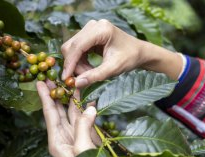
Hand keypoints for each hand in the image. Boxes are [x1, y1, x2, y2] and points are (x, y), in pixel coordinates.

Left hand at [36, 80, 98, 156]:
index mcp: (57, 142)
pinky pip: (85, 119)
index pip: (50, 114)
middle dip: (55, 94)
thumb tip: (90, 108)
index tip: (39, 82)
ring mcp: (76, 137)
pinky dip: (86, 108)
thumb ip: (84, 128)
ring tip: (70, 81)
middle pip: (58, 111)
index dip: (45, 98)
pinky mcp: (87, 137)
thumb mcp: (82, 151)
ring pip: (72, 113)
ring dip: (71, 98)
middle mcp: (64, 137)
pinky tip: (88, 96)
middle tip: (52, 76)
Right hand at [61, 19, 183, 87]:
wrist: (138, 52)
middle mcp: (93, 25)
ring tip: (90, 74)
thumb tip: (77, 84)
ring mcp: (90, 28)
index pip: (77, 46)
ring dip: (77, 64)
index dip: (70, 63)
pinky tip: (89, 69)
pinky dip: (80, 61)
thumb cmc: (130, 58)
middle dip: (75, 65)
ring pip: (72, 48)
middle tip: (84, 79)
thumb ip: (95, 76)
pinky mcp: (89, 34)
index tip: (66, 78)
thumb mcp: (113, 69)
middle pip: (71, 46)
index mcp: (101, 30)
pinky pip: (77, 49)